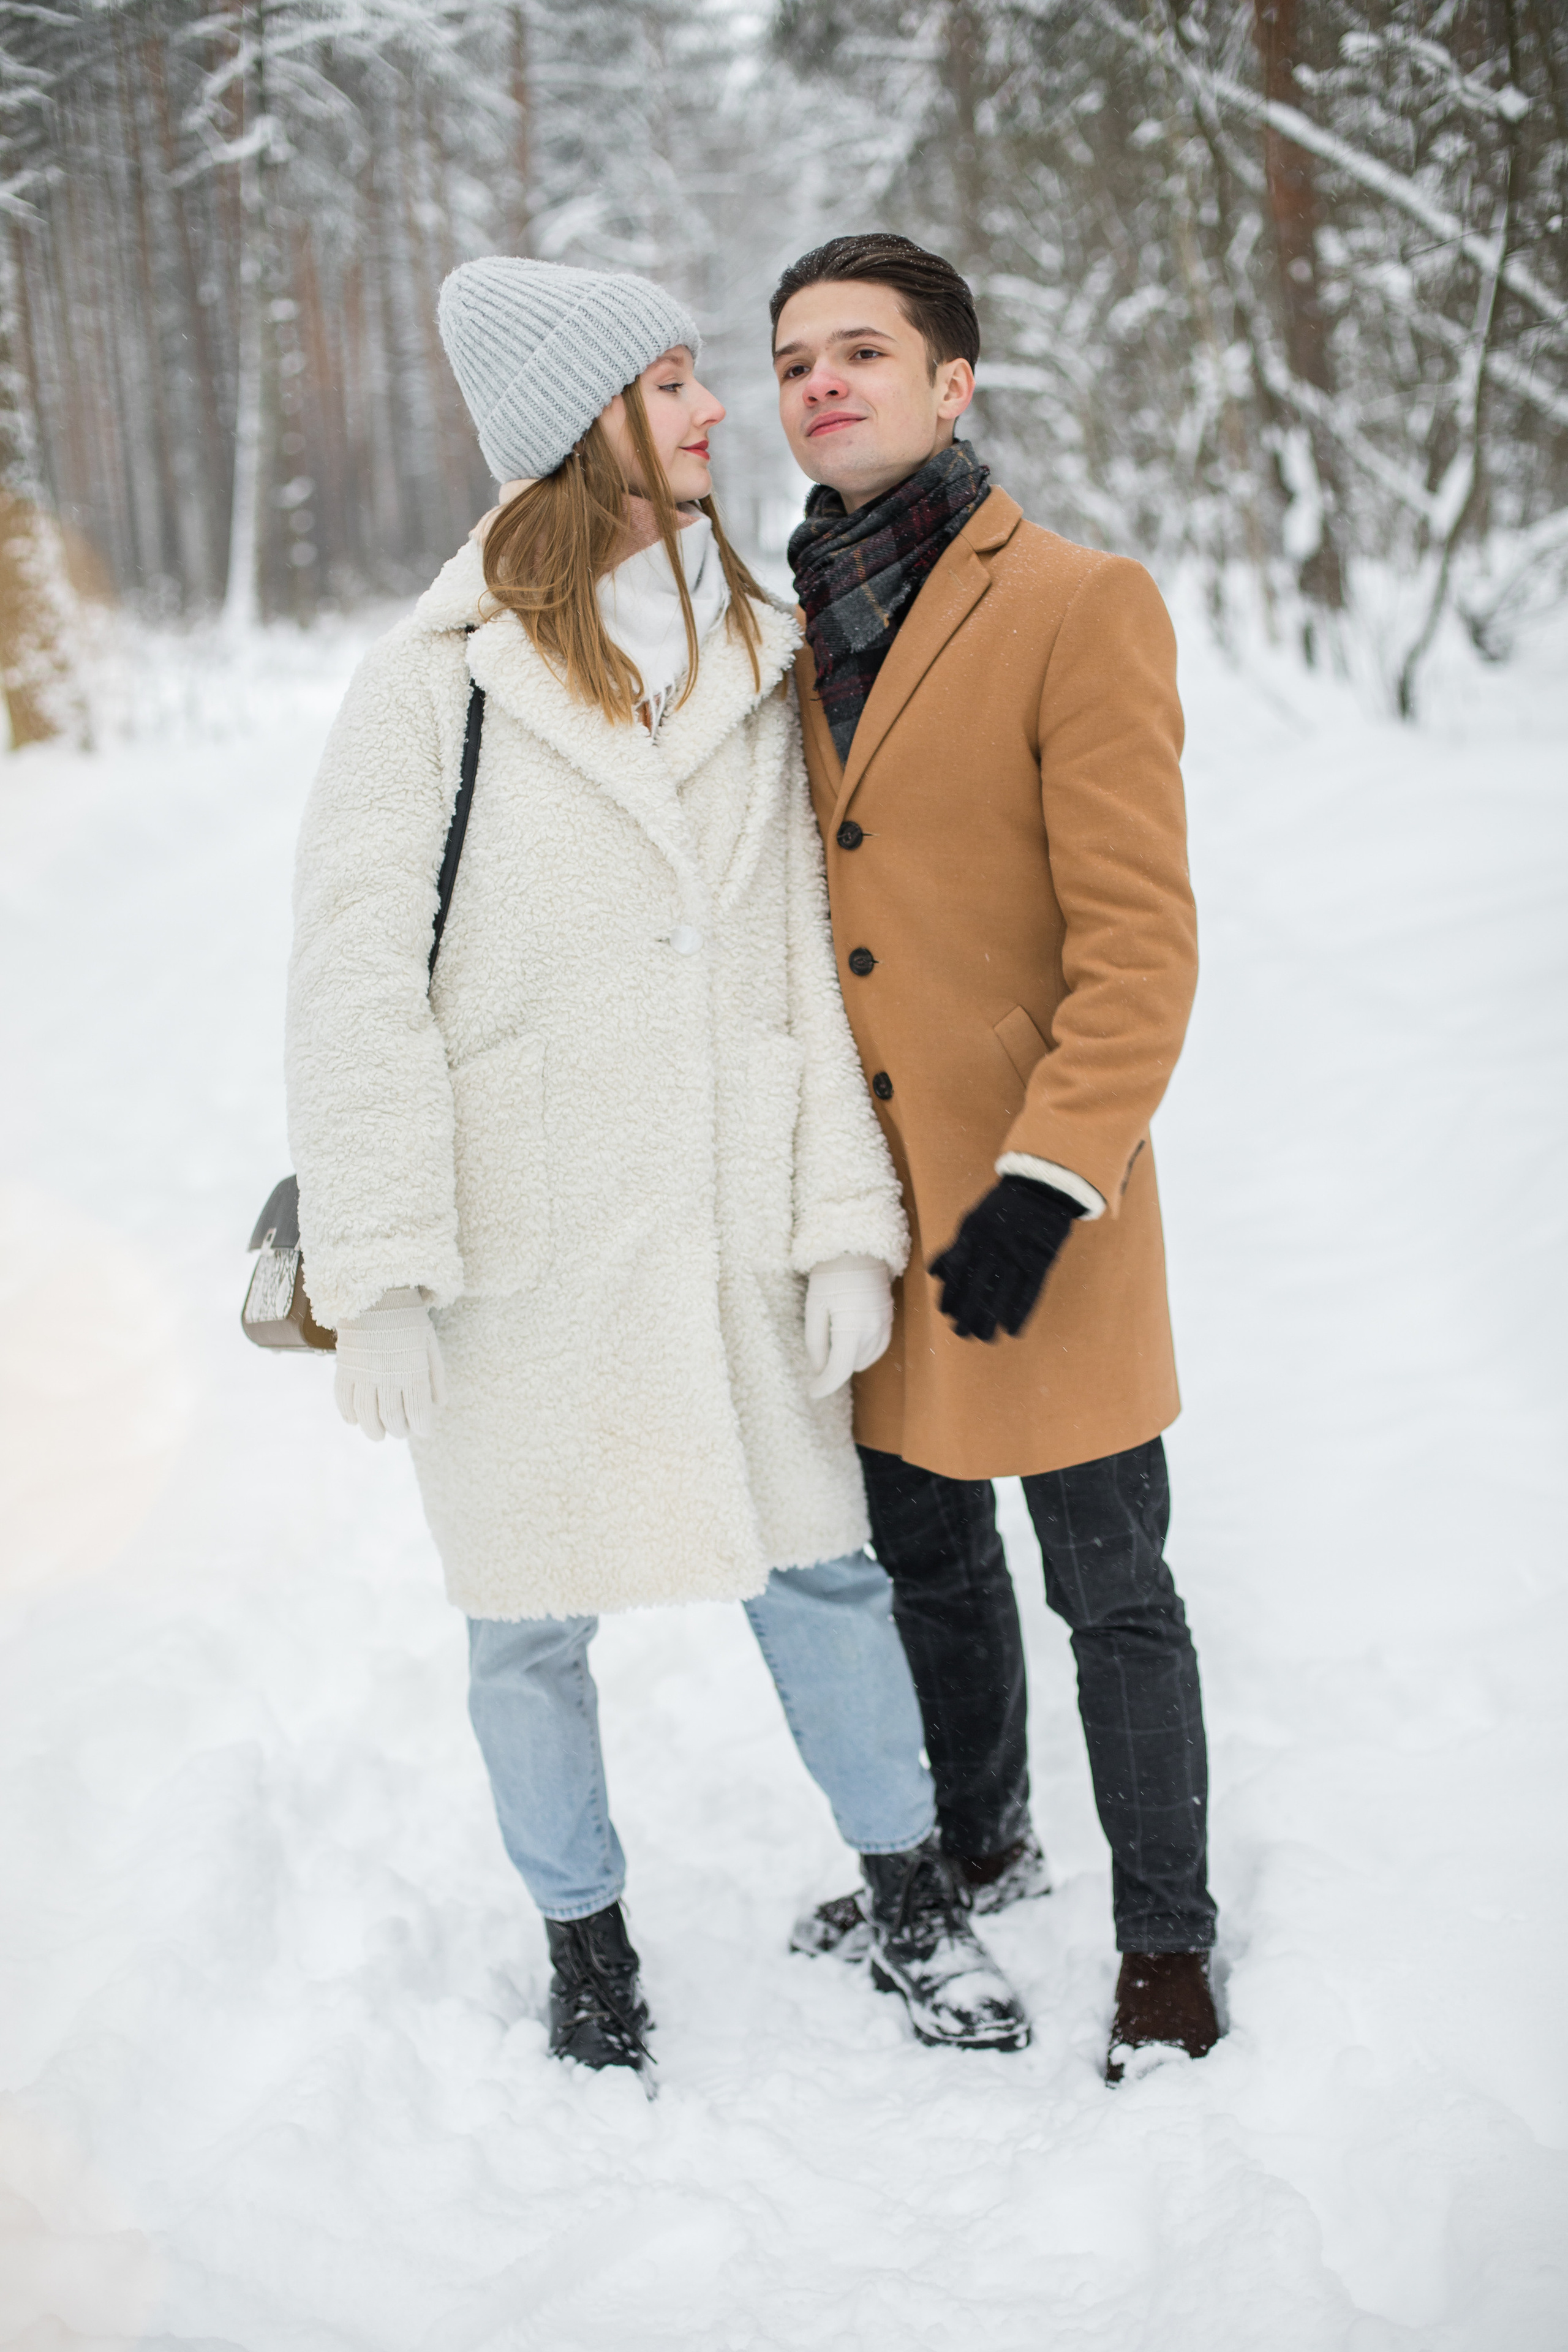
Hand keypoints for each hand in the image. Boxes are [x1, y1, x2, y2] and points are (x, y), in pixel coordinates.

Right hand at [333, 1287, 445, 1439]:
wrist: (376, 1293)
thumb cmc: (408, 1318)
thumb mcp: (429, 1344)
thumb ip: (435, 1376)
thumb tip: (439, 1405)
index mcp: (412, 1369)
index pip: (417, 1410)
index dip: (421, 1426)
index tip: (423, 1431)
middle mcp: (388, 1374)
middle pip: (391, 1416)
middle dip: (398, 1430)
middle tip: (401, 1432)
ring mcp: (363, 1372)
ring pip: (366, 1413)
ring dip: (372, 1430)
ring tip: (379, 1436)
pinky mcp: (345, 1366)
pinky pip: (343, 1397)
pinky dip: (348, 1413)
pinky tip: (355, 1421)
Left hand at [804, 1254, 893, 1399]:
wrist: (858, 1247)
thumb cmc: (830, 1274)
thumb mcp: (814, 1306)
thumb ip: (815, 1342)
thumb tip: (818, 1369)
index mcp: (850, 1328)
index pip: (839, 1371)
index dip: (824, 1386)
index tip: (811, 1391)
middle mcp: (872, 1331)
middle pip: (851, 1366)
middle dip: (833, 1365)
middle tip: (819, 1345)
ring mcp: (884, 1325)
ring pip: (865, 1359)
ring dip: (848, 1357)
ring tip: (834, 1334)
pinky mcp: (888, 1318)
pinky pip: (877, 1347)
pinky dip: (862, 1350)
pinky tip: (850, 1336)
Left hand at [928, 1176, 1080, 1342]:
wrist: (1041, 1187)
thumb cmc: (1002, 1207)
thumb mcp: (971, 1221)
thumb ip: (954, 1248)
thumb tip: (935, 1274)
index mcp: (972, 1235)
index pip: (955, 1273)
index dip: (949, 1296)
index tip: (946, 1314)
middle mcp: (991, 1247)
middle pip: (975, 1289)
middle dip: (966, 1315)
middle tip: (962, 1333)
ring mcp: (1017, 1254)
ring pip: (1000, 1295)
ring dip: (991, 1320)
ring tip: (986, 1338)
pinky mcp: (1040, 1260)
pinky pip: (1029, 1292)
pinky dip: (1020, 1313)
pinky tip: (1013, 1330)